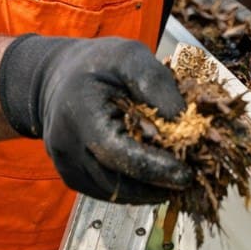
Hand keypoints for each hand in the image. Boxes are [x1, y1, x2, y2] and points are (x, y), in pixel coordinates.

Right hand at [0, 34, 191, 202]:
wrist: (58, 79)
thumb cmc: (97, 64)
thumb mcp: (130, 56)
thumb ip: (155, 83)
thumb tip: (183, 121)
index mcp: (78, 112)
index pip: (117, 153)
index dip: (154, 168)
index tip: (187, 174)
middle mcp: (66, 145)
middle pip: (118, 182)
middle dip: (159, 184)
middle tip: (192, 176)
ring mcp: (67, 166)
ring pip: (116, 193)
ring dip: (150, 190)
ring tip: (177, 174)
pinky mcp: (73, 178)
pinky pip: (110, 192)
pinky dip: (136, 188)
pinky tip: (155, 174)